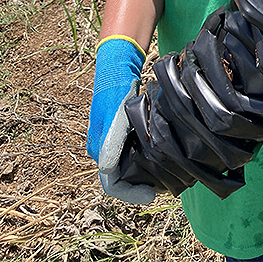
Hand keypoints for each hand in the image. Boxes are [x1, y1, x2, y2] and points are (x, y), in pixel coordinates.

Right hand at [87, 36, 153, 203]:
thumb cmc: (116, 91)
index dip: (132, 195)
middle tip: (163, 186)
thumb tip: (108, 170)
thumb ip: (111, 143)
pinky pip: (129, 154)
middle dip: (139, 186)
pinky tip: (158, 156)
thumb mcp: (116, 117)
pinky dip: (142, 160)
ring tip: (164, 174)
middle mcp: (101, 149)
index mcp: (97, 149)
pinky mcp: (118, 133)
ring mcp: (108, 141)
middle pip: (120, 178)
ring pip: (125, 167)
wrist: (117, 67)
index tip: (153, 195)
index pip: (112, 185)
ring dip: (142, 174)